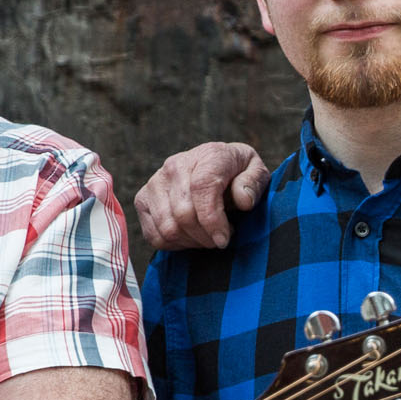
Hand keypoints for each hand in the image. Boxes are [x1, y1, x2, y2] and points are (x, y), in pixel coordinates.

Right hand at [136, 140, 267, 251]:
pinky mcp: (143, 200)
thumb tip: (242, 200)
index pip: (201, 188)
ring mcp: (155, 182)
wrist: (215, 167)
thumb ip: (254, 183)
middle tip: (220, 240)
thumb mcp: (257, 172)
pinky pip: (154, 235)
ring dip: (191, 242)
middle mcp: (176, 165)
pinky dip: (174, 245)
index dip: (212, 219)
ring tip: (208, 237)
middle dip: (205, 236)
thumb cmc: (239, 174)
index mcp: (208, 155)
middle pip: (183, 213)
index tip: (224, 238)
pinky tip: (190, 238)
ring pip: (167, 227)